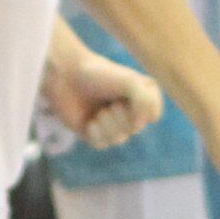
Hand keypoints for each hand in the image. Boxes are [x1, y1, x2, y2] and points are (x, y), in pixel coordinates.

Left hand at [42, 38, 161, 149]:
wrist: (66, 75)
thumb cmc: (98, 74)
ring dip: (107, 124)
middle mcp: (129, 111)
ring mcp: (112, 123)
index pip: (153, 115)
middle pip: (135, 129)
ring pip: (119, 139)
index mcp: (142, 96)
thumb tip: (139, 125)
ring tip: (99, 111)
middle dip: (121, 116)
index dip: (141, 108)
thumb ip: (145, 101)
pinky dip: (96, 133)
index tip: (128, 92)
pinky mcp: (94, 133)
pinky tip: (90, 121)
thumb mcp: (129, 81)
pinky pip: (102, 144)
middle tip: (109, 101)